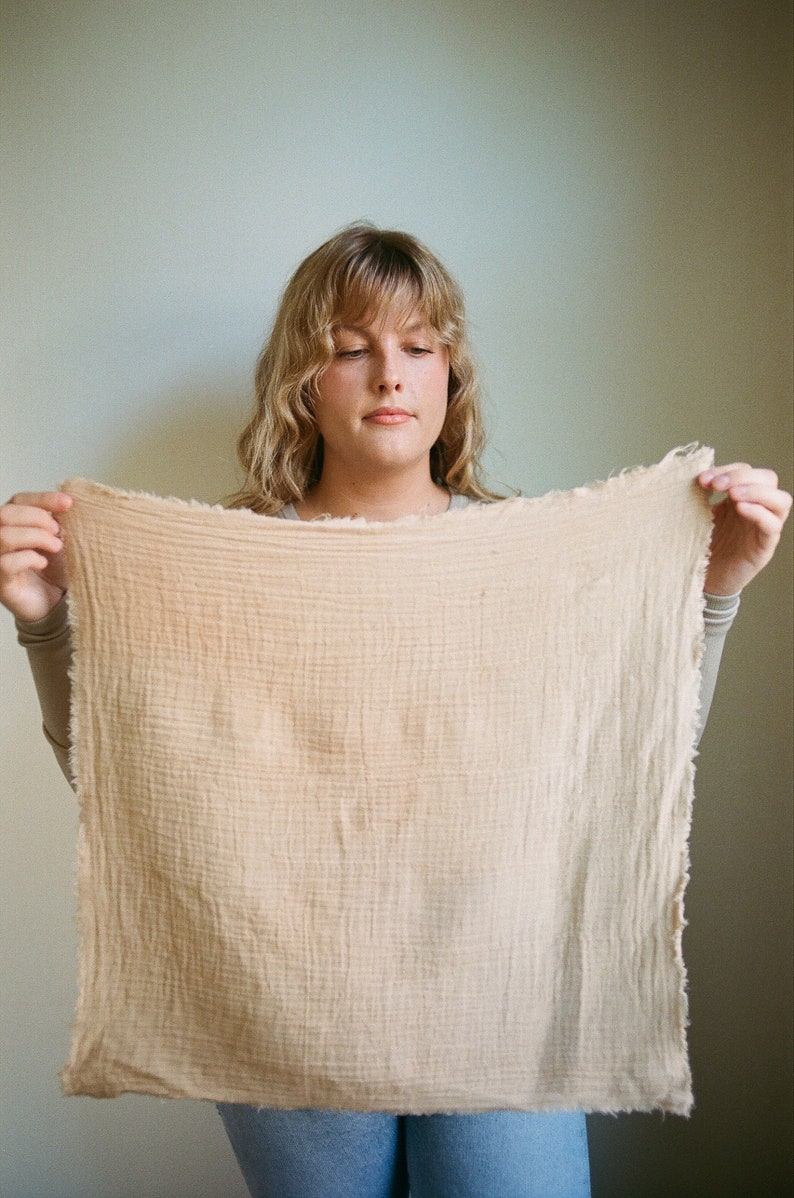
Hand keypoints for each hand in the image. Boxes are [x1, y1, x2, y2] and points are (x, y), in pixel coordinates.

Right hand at [0, 491, 72, 622]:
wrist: (53, 603)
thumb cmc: (53, 569)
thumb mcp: (57, 540)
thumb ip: (55, 521)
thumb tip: (65, 502)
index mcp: (10, 524)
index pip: (18, 500)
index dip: (42, 498)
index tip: (68, 503)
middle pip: (5, 513)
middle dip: (37, 518)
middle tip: (58, 531)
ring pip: (3, 536)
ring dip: (36, 537)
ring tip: (56, 547)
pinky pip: (5, 563)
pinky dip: (29, 558)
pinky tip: (42, 563)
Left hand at [698, 464, 791, 595]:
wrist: (703, 579)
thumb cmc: (701, 547)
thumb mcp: (698, 516)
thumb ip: (700, 497)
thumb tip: (693, 474)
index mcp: (740, 498)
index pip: (746, 471)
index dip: (727, 470)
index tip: (703, 479)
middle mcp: (756, 509)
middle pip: (768, 479)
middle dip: (742, 476)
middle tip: (717, 485)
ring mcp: (763, 527)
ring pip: (781, 500)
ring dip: (757, 491)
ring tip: (733, 495)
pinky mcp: (765, 546)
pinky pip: (773, 525)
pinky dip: (760, 513)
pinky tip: (741, 509)